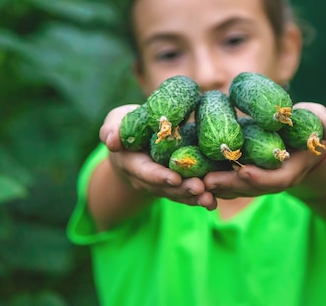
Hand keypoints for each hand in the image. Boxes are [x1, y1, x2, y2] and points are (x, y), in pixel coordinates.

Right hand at [99, 104, 217, 209]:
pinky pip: (188, 193)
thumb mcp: (115, 123)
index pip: (146, 171)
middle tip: (200, 188)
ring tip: (210, 199)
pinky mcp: (177, 184)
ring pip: (179, 194)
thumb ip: (111, 130)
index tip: (174, 178)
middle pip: (166, 187)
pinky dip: (201, 198)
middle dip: (183, 189)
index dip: (159, 176)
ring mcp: (163, 184)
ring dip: (195, 198)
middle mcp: (147, 179)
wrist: (133, 143)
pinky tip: (214, 202)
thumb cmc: (125, 127)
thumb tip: (111, 140)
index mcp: (133, 163)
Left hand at [202, 102, 325, 198]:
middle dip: (229, 185)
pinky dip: (208, 179)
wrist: (298, 140)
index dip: (261, 178)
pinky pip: (224, 181)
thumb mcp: (317, 120)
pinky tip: (190, 174)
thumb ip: (323, 122)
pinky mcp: (240, 174)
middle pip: (249, 188)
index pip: (276, 180)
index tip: (245, 172)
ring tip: (194, 179)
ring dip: (214, 186)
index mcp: (290, 170)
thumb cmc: (307, 126)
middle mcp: (271, 180)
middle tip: (208, 179)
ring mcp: (255, 180)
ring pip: (233, 188)